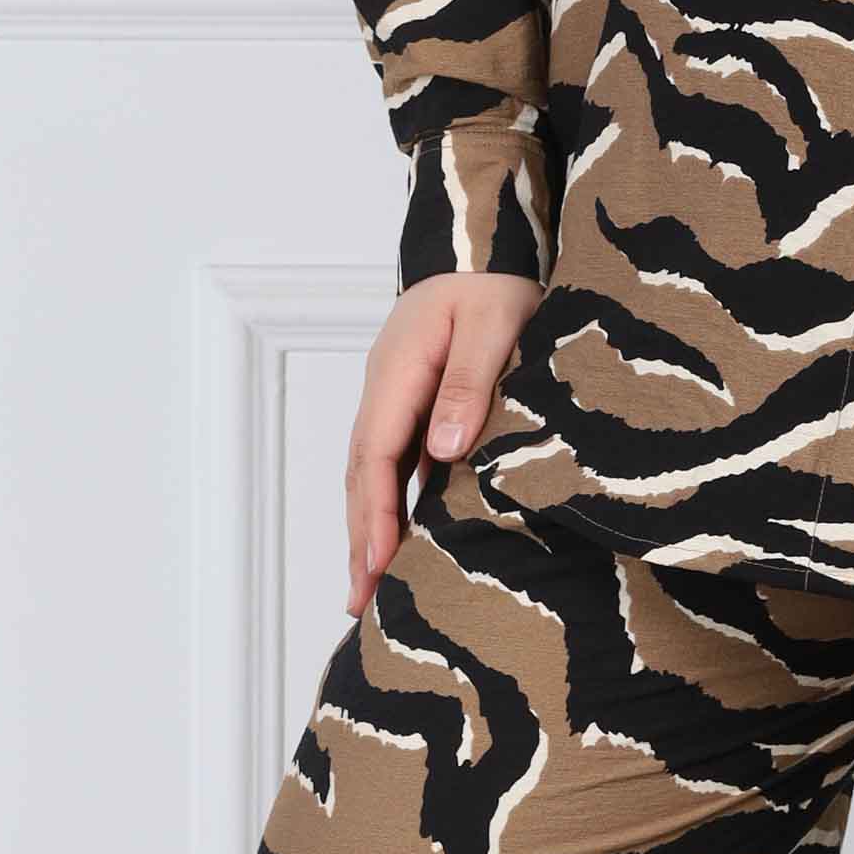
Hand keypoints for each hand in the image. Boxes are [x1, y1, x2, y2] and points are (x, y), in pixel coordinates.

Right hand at [346, 271, 542, 612]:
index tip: (378, 561)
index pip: (378, 452)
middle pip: (362, 474)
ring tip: (366, 592)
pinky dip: (389, 509)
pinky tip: (397, 546)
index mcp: (399, 369)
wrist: (483, 251)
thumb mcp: (494, 323)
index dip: (376, 510)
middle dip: (359, 539)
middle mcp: (385, 389)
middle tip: (359, 603)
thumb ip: (471, 383)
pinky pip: (393, 467)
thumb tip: (444, 450)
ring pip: (371, 476)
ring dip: (367, 531)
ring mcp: (394, 400)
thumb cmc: (493, 284)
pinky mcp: (412, 409)